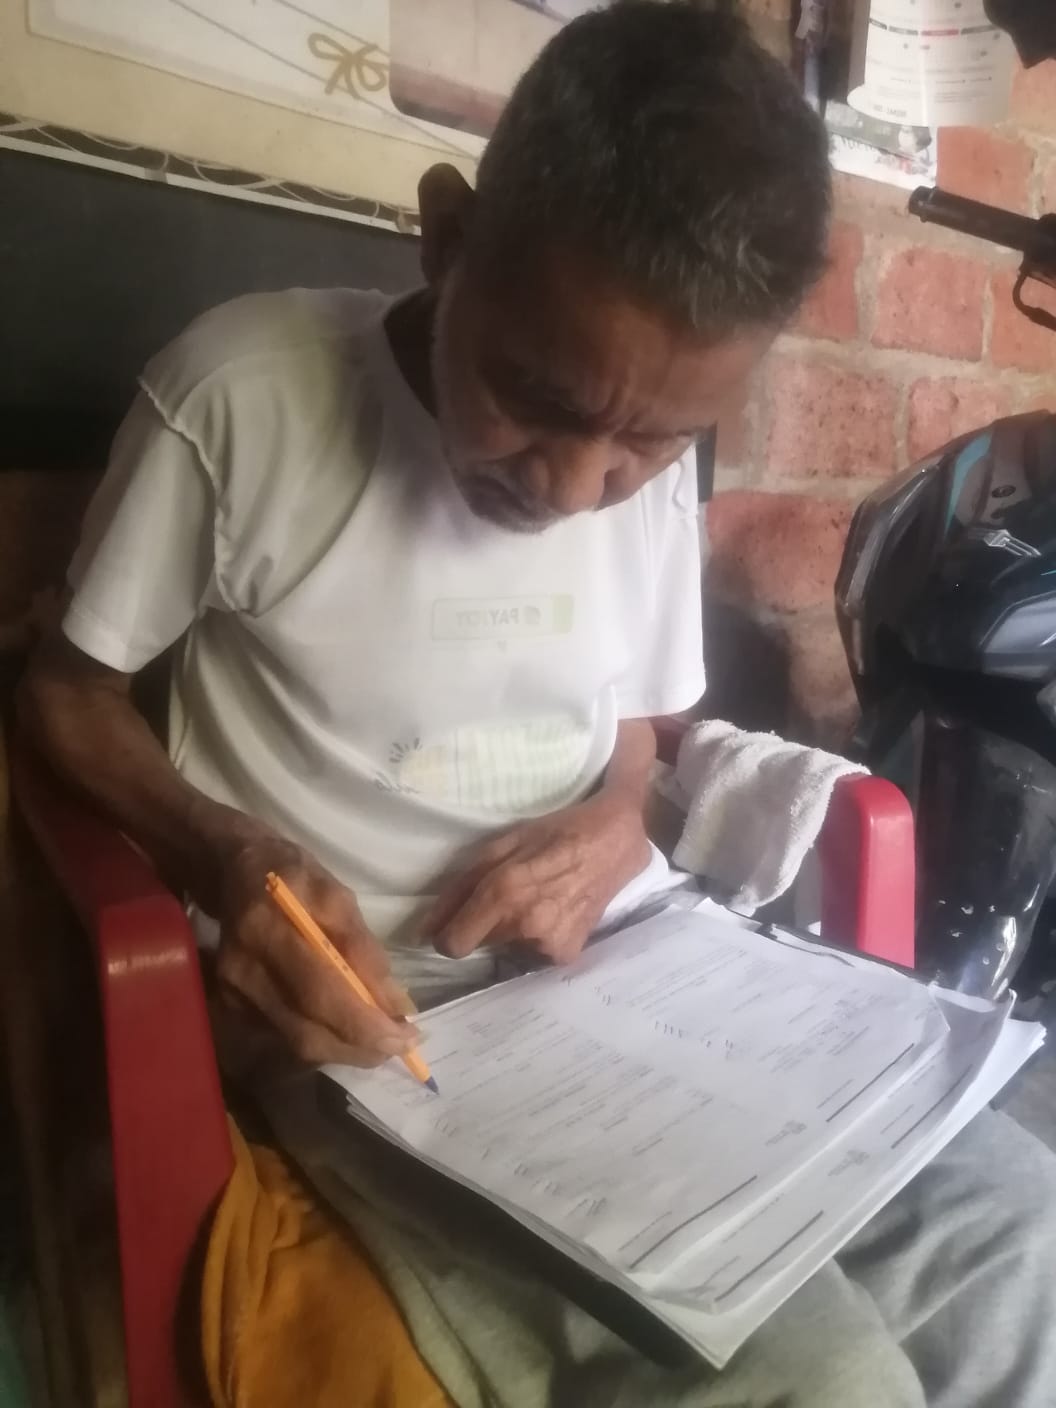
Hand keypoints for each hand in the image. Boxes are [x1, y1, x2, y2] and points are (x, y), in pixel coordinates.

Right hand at [207, 823, 416, 1067]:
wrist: (234, 870)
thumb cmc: (292, 874)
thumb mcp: (335, 894)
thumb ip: (363, 947)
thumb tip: (394, 1001)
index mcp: (267, 928)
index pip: (318, 990)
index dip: (363, 1022)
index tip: (406, 1036)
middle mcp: (244, 970)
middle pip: (306, 1031)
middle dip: (360, 1047)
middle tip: (402, 1046)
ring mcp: (233, 993)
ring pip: (298, 1042)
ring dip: (346, 1049)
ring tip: (383, 1041)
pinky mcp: (232, 1007)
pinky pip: (287, 1036)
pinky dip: (325, 1039)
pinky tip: (349, 1030)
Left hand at [427, 795, 651, 963]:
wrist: (614, 841)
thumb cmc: (554, 833)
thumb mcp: (501, 844)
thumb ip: (459, 888)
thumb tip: (426, 929)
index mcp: (503, 892)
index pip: (453, 945)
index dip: (447, 935)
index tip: (453, 925)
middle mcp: (524, 925)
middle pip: (481, 944)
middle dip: (486, 924)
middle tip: (512, 896)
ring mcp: (548, 943)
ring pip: (508, 949)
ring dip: (513, 931)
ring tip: (539, 900)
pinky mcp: (567, 954)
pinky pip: (534, 954)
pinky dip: (538, 938)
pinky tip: (556, 912)